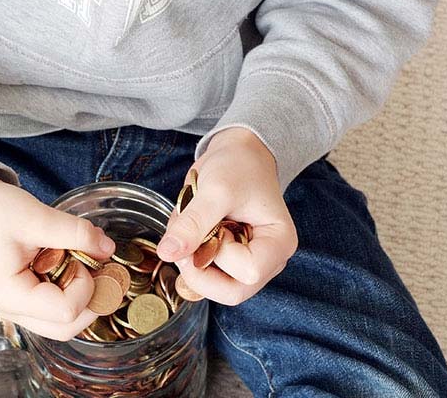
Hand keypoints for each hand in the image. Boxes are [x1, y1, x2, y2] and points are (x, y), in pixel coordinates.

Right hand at [0, 166, 116, 339]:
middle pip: (67, 327)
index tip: (82, 255)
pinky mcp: (19, 296)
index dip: (86, 284)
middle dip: (90, 298)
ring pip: (61, 321)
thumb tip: (108, 248)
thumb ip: (76, 233)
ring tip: (78, 260)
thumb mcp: (36, 216)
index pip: (67, 310)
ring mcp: (14, 306)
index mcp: (10, 296)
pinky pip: (52, 307)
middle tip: (95, 264)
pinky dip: (67, 289)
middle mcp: (11, 310)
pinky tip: (65, 262)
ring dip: (79, 295)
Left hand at [156, 128, 297, 304]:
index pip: (248, 273)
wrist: (237, 155)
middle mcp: (269, 261)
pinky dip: (189, 258)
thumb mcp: (215, 190)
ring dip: (192, 262)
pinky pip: (205, 277)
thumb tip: (168, 253)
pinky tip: (192, 234)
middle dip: (199, 269)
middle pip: (231, 292)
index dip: (219, 255)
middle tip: (187, 238)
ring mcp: (250, 265)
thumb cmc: (238, 167)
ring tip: (192, 228)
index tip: (211, 225)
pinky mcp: (231, 264)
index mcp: (279, 244)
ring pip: (214, 288)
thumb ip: (193, 223)